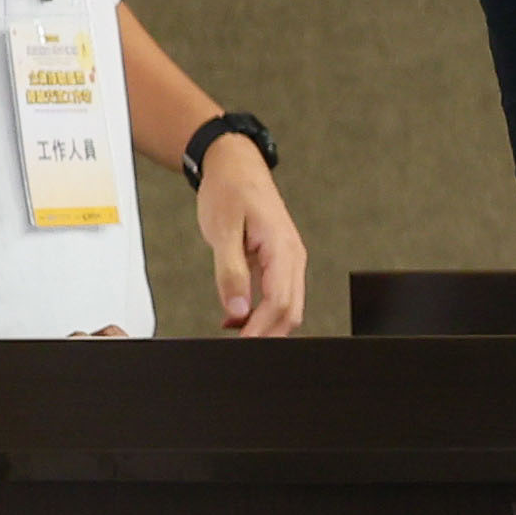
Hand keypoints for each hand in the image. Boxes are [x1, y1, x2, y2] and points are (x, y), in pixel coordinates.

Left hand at [192, 136, 309, 333]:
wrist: (234, 165)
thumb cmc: (230, 190)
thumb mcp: (223, 230)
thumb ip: (230, 271)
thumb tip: (236, 310)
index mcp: (282, 248)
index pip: (279, 302)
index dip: (261, 329)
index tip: (240, 346)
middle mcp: (292, 257)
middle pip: (290, 311)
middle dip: (267, 335)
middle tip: (237, 350)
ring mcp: (288, 260)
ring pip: (286, 306)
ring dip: (263, 325)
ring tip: (233, 335)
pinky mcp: (278, 261)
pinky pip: (277, 294)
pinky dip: (260, 312)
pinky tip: (236, 317)